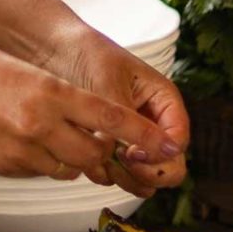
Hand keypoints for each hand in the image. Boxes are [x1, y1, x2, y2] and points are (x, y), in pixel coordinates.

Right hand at [0, 38, 185, 186]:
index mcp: (51, 94)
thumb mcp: (30, 73)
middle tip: (98, 144)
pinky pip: (38, 173)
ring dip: (69, 159)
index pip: (110, 119)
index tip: (166, 145)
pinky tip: (18, 141)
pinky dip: (40, 163)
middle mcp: (40, 125)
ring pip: (67, 170)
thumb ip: (62, 99)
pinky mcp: (4, 168)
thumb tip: (92, 125)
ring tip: (47, 136)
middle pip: (95, 156)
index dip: (143, 136)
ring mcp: (21, 151)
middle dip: (102, 154)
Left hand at [32, 26, 190, 191]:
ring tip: (103, 166)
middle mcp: (153, 123)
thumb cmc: (86, 55)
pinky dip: (107, 176)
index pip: (178, 140)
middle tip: (121, 162)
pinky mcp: (111, 148)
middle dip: (149, 173)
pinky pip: (120, 175)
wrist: (53, 51)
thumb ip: (126, 118)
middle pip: (170, 165)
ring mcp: (134, 138)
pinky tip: (88, 164)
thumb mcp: (108, 82)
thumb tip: (144, 152)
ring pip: (147, 177)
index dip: (161, 154)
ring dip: (129, 180)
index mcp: (163, 101)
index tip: (132, 152)